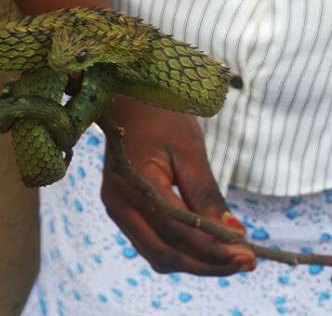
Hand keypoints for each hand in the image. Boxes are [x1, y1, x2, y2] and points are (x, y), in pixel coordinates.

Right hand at [101, 97, 255, 275]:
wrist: (131, 103)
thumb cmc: (162, 119)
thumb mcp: (190, 152)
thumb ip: (206, 195)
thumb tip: (234, 234)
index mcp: (133, 183)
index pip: (175, 230)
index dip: (212, 248)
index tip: (248, 255)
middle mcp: (119, 204)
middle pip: (164, 252)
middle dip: (206, 263)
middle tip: (245, 262)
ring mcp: (117, 210)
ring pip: (157, 254)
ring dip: (194, 262)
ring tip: (229, 257)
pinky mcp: (123, 211)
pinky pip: (152, 243)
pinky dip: (180, 250)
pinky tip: (206, 246)